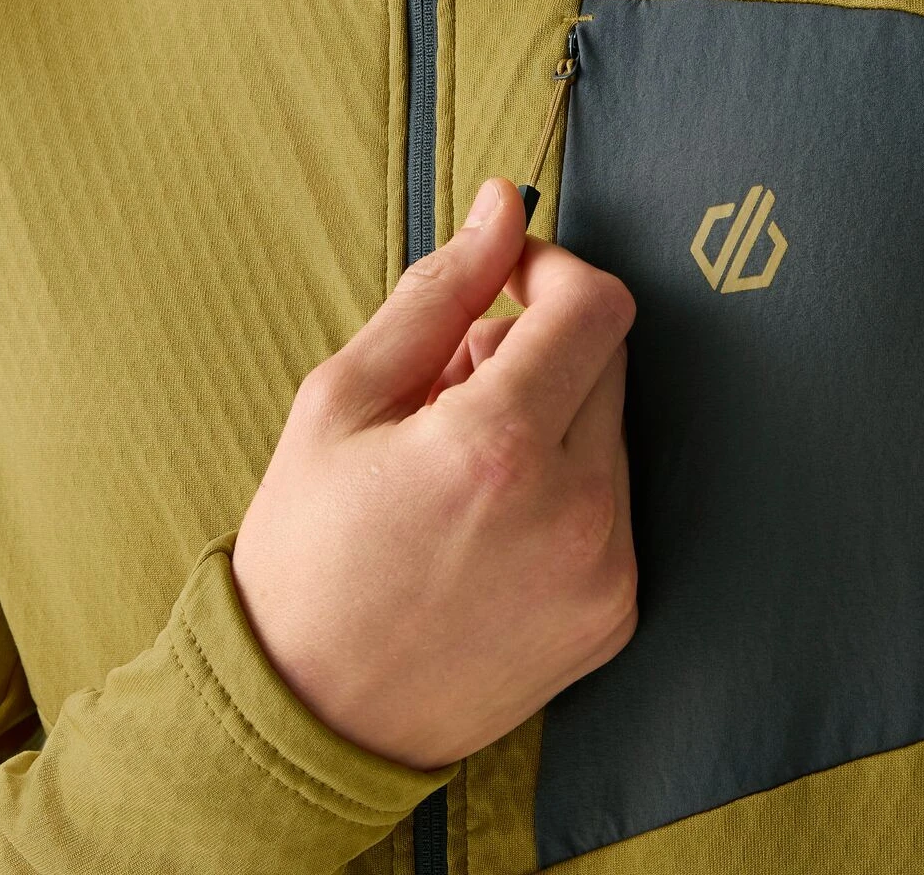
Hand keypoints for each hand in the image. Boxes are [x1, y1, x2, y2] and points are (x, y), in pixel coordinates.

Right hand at [229, 175, 637, 771]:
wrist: (309, 721)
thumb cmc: (306, 553)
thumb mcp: (341, 401)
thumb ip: (439, 291)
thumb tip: (503, 202)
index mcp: (499, 445)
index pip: (595, 303)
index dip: (551, 270)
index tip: (504, 283)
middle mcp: (575, 509)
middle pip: (610, 359)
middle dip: (543, 345)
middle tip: (457, 383)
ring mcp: (606, 568)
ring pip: (612, 428)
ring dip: (554, 415)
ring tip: (463, 462)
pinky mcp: (616, 611)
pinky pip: (614, 502)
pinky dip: (566, 484)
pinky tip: (490, 519)